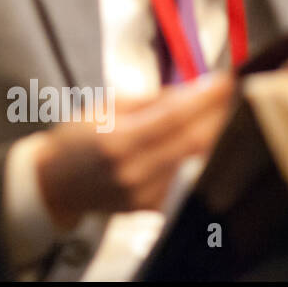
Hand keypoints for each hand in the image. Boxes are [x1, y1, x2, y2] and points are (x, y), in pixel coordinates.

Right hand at [33, 73, 235, 228]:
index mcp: (117, 140)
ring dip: (212, 133)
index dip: (203, 98)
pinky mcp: (152, 206)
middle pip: (194, 141)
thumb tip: (192, 91)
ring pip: (195, 160)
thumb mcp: (104, 107)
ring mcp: (145, 193)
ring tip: (220, 111)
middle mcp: (134, 171)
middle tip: (231, 93)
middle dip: (217, 114)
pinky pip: (185, 175)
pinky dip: (196, 155)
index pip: (173, 116)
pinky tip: (200, 138)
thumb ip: (150, 102)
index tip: (224, 80)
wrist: (56, 184)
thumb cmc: (76, 139)